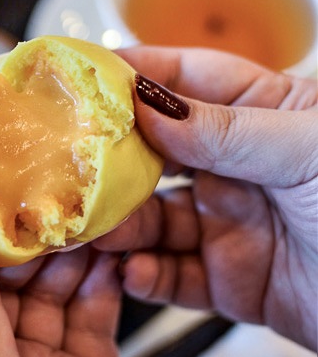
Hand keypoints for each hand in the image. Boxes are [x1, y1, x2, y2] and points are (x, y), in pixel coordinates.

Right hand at [96, 47, 317, 349]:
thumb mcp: (310, 150)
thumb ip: (225, 129)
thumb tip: (145, 104)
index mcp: (261, 115)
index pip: (184, 81)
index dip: (130, 75)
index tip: (76, 76)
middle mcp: (235, 167)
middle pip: (153, 155)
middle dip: (108, 160)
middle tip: (63, 164)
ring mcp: (228, 225)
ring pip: (152, 220)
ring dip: (117, 225)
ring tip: (89, 230)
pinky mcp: (227, 281)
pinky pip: (173, 277)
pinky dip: (147, 276)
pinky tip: (132, 272)